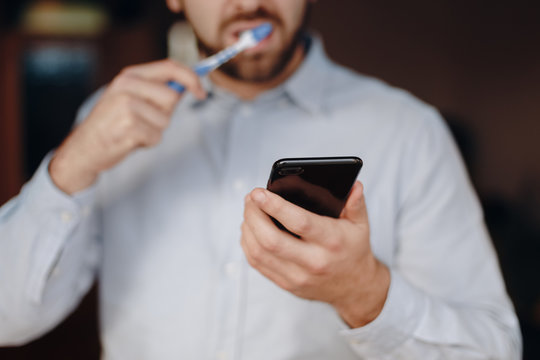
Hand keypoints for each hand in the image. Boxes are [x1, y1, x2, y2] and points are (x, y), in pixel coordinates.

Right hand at [49, 59, 206, 193]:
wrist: (84, 149)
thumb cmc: (112, 125)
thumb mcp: (131, 99)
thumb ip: (157, 91)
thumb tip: (190, 85)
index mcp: (129, 75)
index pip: (170, 66)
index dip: (192, 78)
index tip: (202, 92)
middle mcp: (126, 86)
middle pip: (171, 97)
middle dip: (164, 114)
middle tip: (142, 120)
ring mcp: (126, 106)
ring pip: (165, 120)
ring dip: (154, 131)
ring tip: (133, 131)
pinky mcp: (128, 127)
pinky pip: (156, 137)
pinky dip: (147, 143)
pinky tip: (129, 141)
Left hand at [241, 181, 389, 327]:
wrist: (354, 288)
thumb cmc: (353, 249)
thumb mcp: (360, 225)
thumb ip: (356, 203)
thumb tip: (354, 185)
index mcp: (332, 242)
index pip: (299, 223)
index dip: (275, 206)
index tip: (259, 193)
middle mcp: (313, 262)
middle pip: (271, 240)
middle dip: (254, 215)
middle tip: (250, 198)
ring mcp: (297, 276)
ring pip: (259, 253)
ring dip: (248, 228)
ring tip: (249, 210)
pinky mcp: (286, 284)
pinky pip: (258, 264)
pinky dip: (248, 243)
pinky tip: (250, 229)